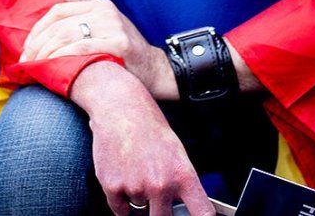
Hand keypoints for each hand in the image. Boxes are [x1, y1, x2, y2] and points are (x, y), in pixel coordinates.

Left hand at [21, 0, 175, 97]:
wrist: (154, 69)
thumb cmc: (126, 49)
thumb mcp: (109, 22)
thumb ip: (88, 7)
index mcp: (100, 4)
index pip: (58, 11)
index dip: (39, 28)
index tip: (28, 46)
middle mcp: (105, 11)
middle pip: (59, 24)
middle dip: (38, 43)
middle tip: (27, 60)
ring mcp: (112, 26)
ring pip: (67, 35)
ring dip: (46, 52)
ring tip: (35, 66)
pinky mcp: (118, 43)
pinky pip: (81, 48)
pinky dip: (62, 57)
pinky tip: (52, 66)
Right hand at [70, 63, 215, 215]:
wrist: (121, 110)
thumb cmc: (150, 128)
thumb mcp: (177, 152)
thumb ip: (182, 182)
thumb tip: (186, 206)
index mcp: (182, 175)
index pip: (202, 212)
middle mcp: (160, 185)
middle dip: (161, 212)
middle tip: (156, 195)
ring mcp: (135, 187)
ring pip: (140, 210)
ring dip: (139, 198)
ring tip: (136, 171)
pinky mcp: (112, 187)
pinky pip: (120, 210)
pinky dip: (121, 200)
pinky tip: (124, 178)